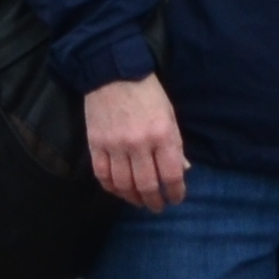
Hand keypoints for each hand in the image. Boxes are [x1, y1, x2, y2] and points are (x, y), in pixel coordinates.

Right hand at [85, 75, 188, 211]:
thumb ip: (175, 144)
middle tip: (157, 206)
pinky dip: (112, 189)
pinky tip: (120, 191)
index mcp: (162, 134)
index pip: (171, 175)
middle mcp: (139, 144)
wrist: (113, 72)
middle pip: (147, 185)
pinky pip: (103, 176)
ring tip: (139, 202)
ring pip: (124, 186)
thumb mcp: (169, 114)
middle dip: (154, 201)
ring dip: (133, 199)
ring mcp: (115, 146)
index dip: (175, 192)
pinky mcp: (96, 145)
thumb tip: (183, 170)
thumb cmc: (147, 93)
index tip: (175, 199)